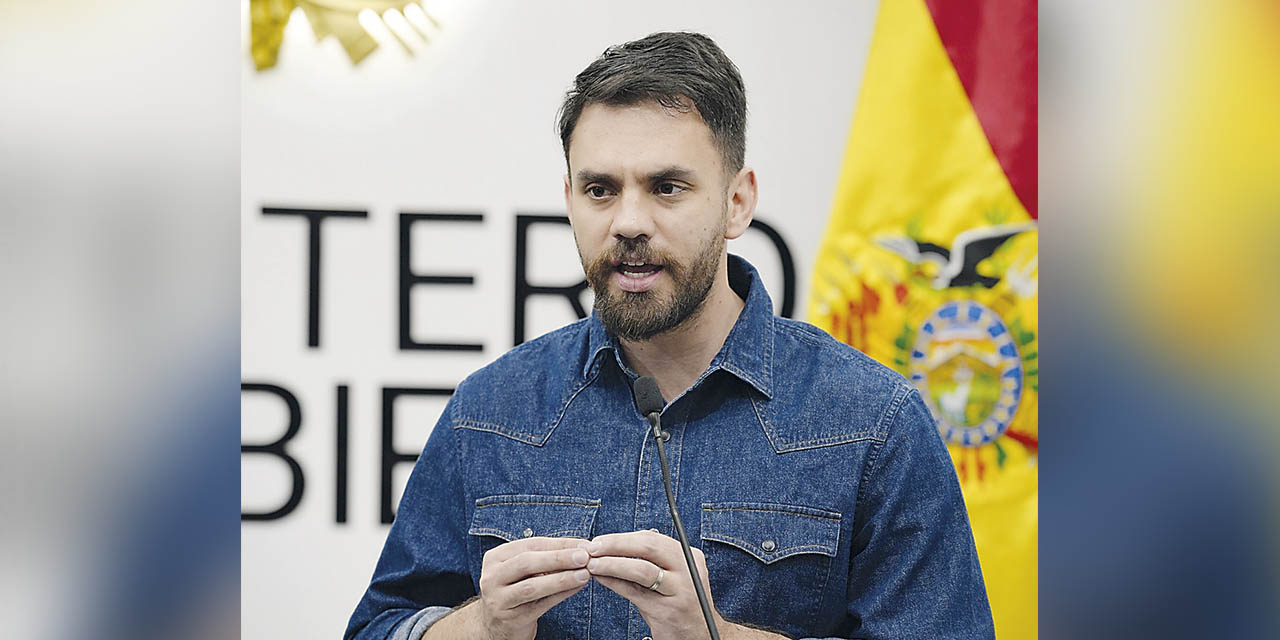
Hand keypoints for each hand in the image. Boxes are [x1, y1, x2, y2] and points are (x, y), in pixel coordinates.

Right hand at [473, 536, 592, 639]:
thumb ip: (546, 558)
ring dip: (561, 579)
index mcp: (495, 558)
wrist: (497, 624)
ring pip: (532, 586)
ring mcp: (499, 599)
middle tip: (583, 557)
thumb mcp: (523, 570)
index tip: (583, 544)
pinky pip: (540, 605)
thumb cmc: (515, 589)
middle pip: (527, 562)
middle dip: (559, 558)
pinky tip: (577, 588)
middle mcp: (492, 577)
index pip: (531, 544)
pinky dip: (561, 595)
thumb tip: (581, 548)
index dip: (559, 543)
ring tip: (583, 574)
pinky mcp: (511, 618)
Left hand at [584, 530, 725, 639]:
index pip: (652, 538)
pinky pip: (635, 592)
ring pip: (641, 569)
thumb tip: (613, 547)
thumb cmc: (680, 602)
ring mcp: (679, 590)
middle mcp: (688, 570)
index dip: (623, 537)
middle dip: (616, 544)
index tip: (602, 540)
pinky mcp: (667, 611)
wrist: (701, 634)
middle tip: (594, 547)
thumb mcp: (675, 576)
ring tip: (593, 564)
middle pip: (648, 548)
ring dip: (612, 564)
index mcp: (689, 556)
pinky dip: (614, 582)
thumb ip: (652, 561)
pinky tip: (602, 579)